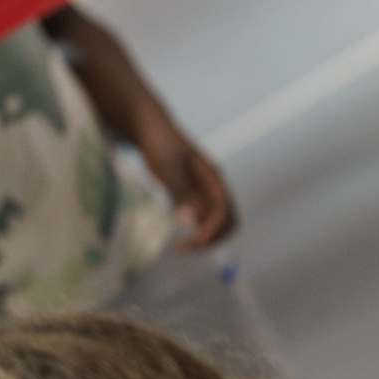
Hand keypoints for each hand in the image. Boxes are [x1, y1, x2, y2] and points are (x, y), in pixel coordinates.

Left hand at [134, 113, 237, 250]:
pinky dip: (195, 232)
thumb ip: (179, 193)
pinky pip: (202, 220)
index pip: (224, 209)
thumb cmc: (160, 145)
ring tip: (180, 248)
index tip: (194, 242)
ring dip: (204, 238)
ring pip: (216, 223)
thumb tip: (188, 220)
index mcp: (213, 177)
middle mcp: (214, 187)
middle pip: (228, 220)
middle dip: (213, 238)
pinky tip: (177, 237)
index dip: (213, 228)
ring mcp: (204, 192)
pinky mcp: (193, 196)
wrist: (151, 130)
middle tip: (185, 248)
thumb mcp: (167, 168)